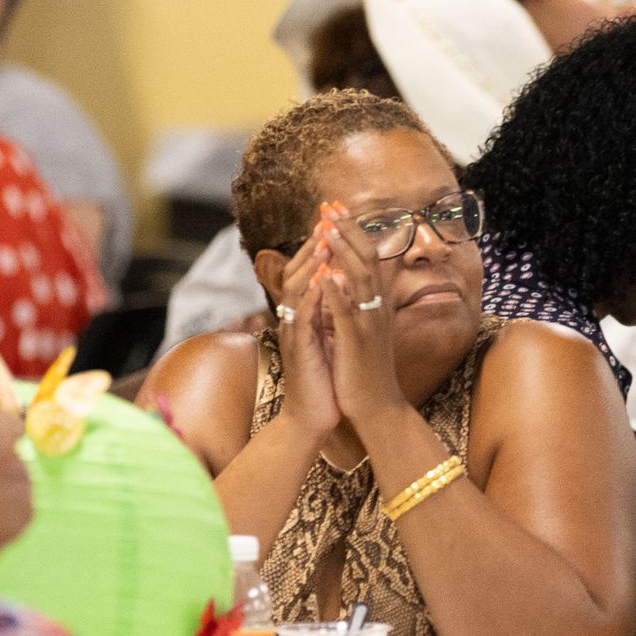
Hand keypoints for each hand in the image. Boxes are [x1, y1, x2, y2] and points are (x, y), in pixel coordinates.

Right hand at [274, 231, 338, 435]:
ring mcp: (294, 333)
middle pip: (297, 273)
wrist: (312, 417)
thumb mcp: (329, 339)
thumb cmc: (323, 380)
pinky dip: (311, 298)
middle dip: (312, 245)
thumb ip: (330, 313)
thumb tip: (341, 286)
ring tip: (324, 241)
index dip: (320, 248)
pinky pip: (302, 318)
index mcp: (305, 315)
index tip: (335, 223)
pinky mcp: (298, 350)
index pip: (309, 273)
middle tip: (325, 218)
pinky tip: (320, 282)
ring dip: (311, 265)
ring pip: (297, 290)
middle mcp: (295, 319)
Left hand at [317, 202, 406, 429]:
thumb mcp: (363, 332)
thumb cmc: (365, 372)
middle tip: (330, 206)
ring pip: (359, 281)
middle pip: (366, 260)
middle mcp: (377, 310)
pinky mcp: (357, 345)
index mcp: (376, 306)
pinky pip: (346, 314)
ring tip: (329, 229)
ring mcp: (368, 326)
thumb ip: (356, 305)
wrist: (378, 408)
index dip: (353, 232)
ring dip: (343, 253)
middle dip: (347, 232)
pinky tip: (326, 276)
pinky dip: (337, 294)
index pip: (368, 259)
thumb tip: (345, 279)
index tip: (337, 209)